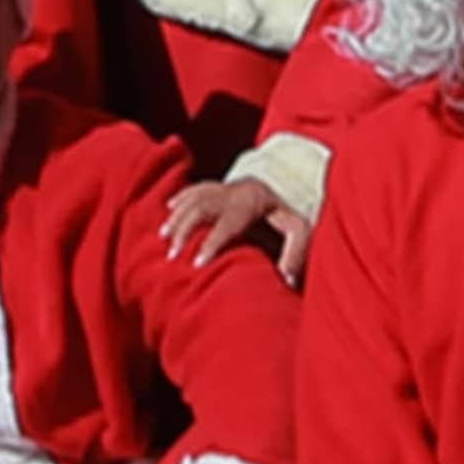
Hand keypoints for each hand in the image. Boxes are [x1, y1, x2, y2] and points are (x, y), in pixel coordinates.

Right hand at [160, 174, 298, 275]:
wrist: (282, 182)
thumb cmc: (288, 212)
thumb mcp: (300, 229)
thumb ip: (296, 252)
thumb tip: (287, 281)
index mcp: (251, 203)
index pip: (226, 225)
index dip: (211, 244)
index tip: (196, 264)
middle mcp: (233, 192)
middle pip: (201, 206)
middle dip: (184, 229)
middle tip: (172, 254)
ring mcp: (222, 187)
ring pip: (192, 197)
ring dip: (176, 217)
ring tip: (163, 237)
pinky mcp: (215, 186)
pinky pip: (192, 189)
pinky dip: (178, 200)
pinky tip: (168, 211)